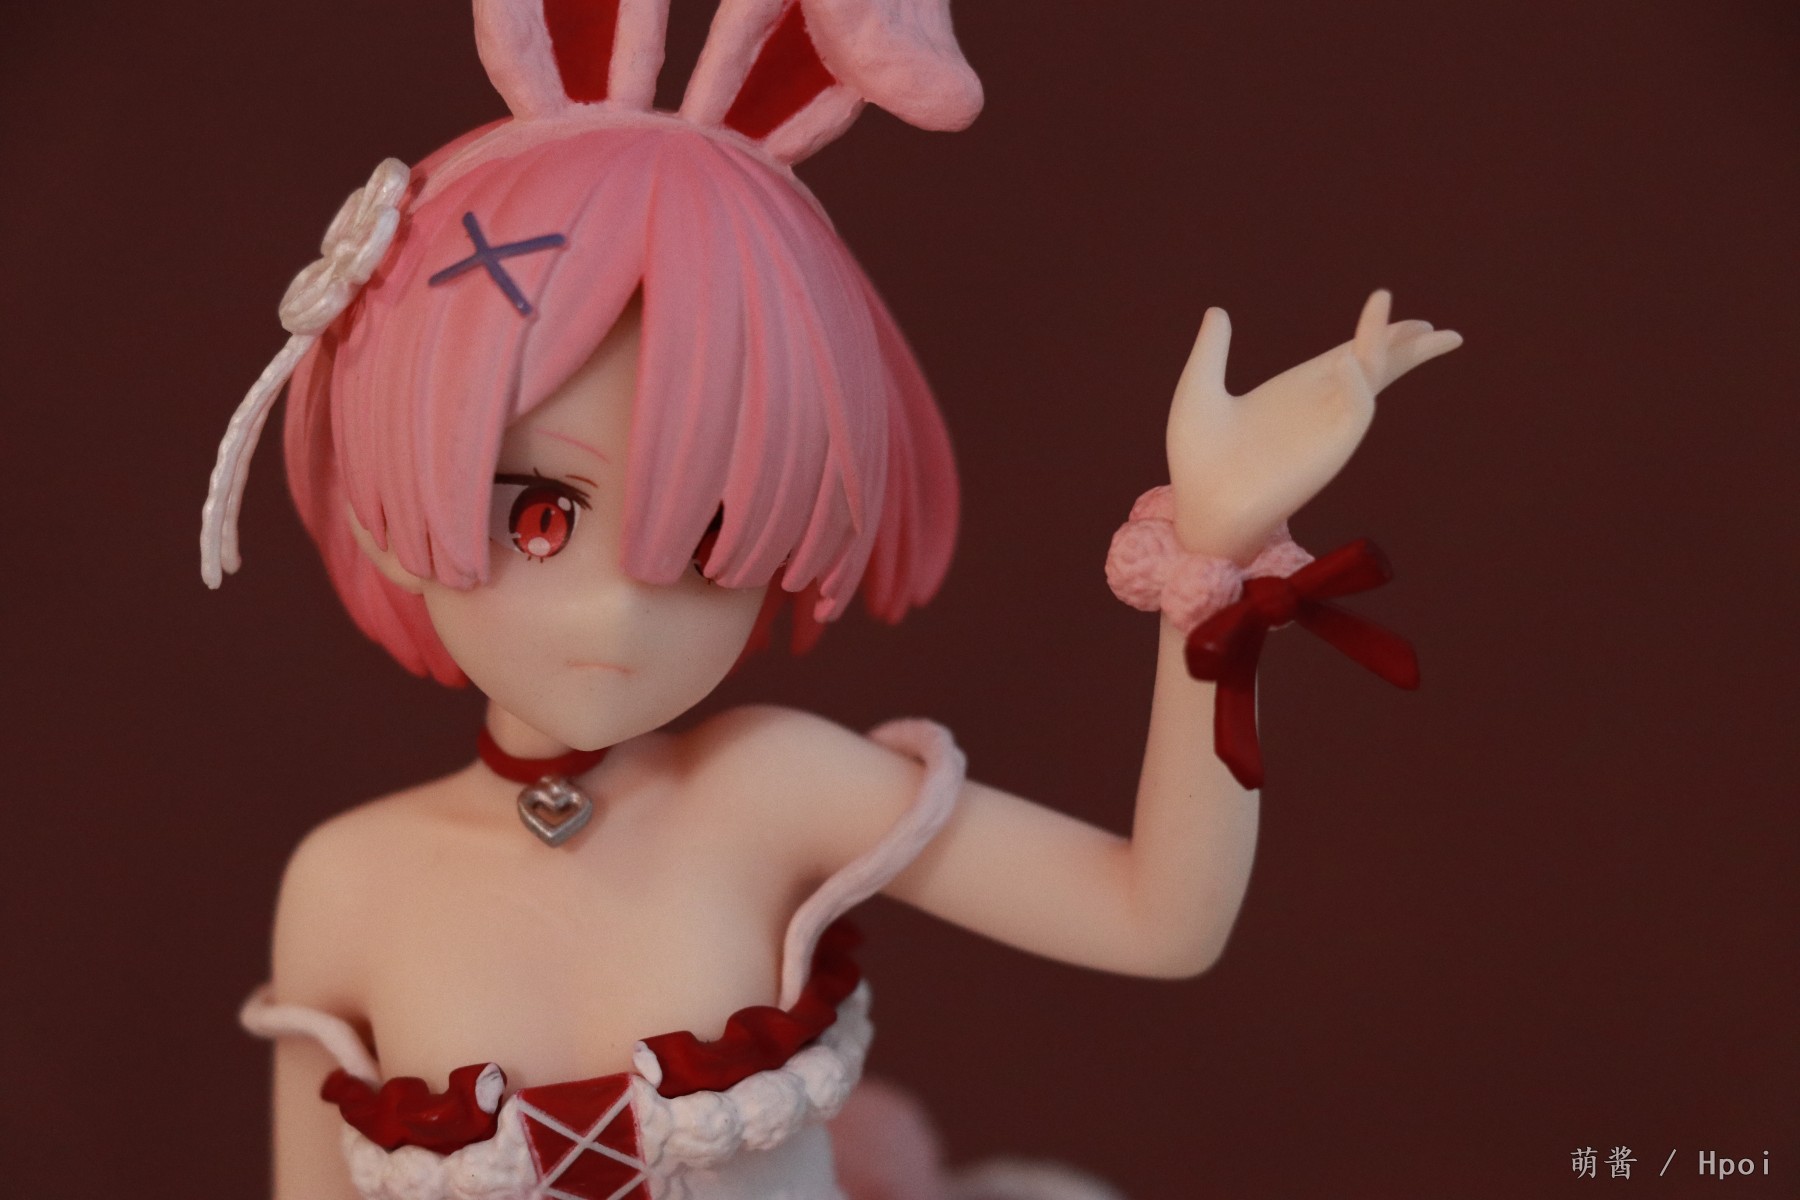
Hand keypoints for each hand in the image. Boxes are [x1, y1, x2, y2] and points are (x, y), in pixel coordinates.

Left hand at [1165, 290, 1460, 561]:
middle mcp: (1319, 405)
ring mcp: (1328, 426)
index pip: (1347, 355)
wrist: (1198, 506)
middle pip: (1376, 368)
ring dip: (1393, 353)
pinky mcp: (1330, 448)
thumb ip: (1212, 350)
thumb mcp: (1200, 389)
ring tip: (1417, 328)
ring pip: (1373, 381)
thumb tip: (1218, 311)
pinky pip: (1355, 411)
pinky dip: (1358, 384)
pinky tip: (1350, 359)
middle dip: (1407, 348)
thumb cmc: (1196, 460)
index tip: (1393, 306)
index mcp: (1295, 390)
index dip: (1374, 332)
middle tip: (1442, 332)